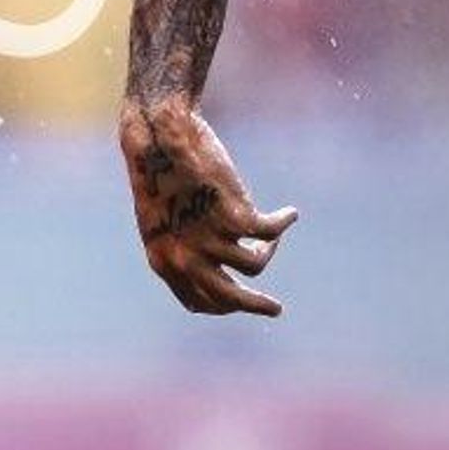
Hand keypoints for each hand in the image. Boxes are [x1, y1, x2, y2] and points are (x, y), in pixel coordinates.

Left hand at [119, 100, 298, 317]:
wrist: (160, 141)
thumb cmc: (159, 173)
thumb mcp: (163, 219)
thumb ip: (182, 244)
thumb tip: (215, 259)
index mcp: (164, 262)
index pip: (197, 302)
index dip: (221, 305)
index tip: (236, 299)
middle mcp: (186, 258)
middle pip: (230, 299)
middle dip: (256, 306)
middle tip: (275, 309)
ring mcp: (210, 241)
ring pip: (255, 265)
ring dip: (268, 249)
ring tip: (272, 235)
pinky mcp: (234, 218)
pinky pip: (270, 231)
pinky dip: (282, 222)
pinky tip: (289, 214)